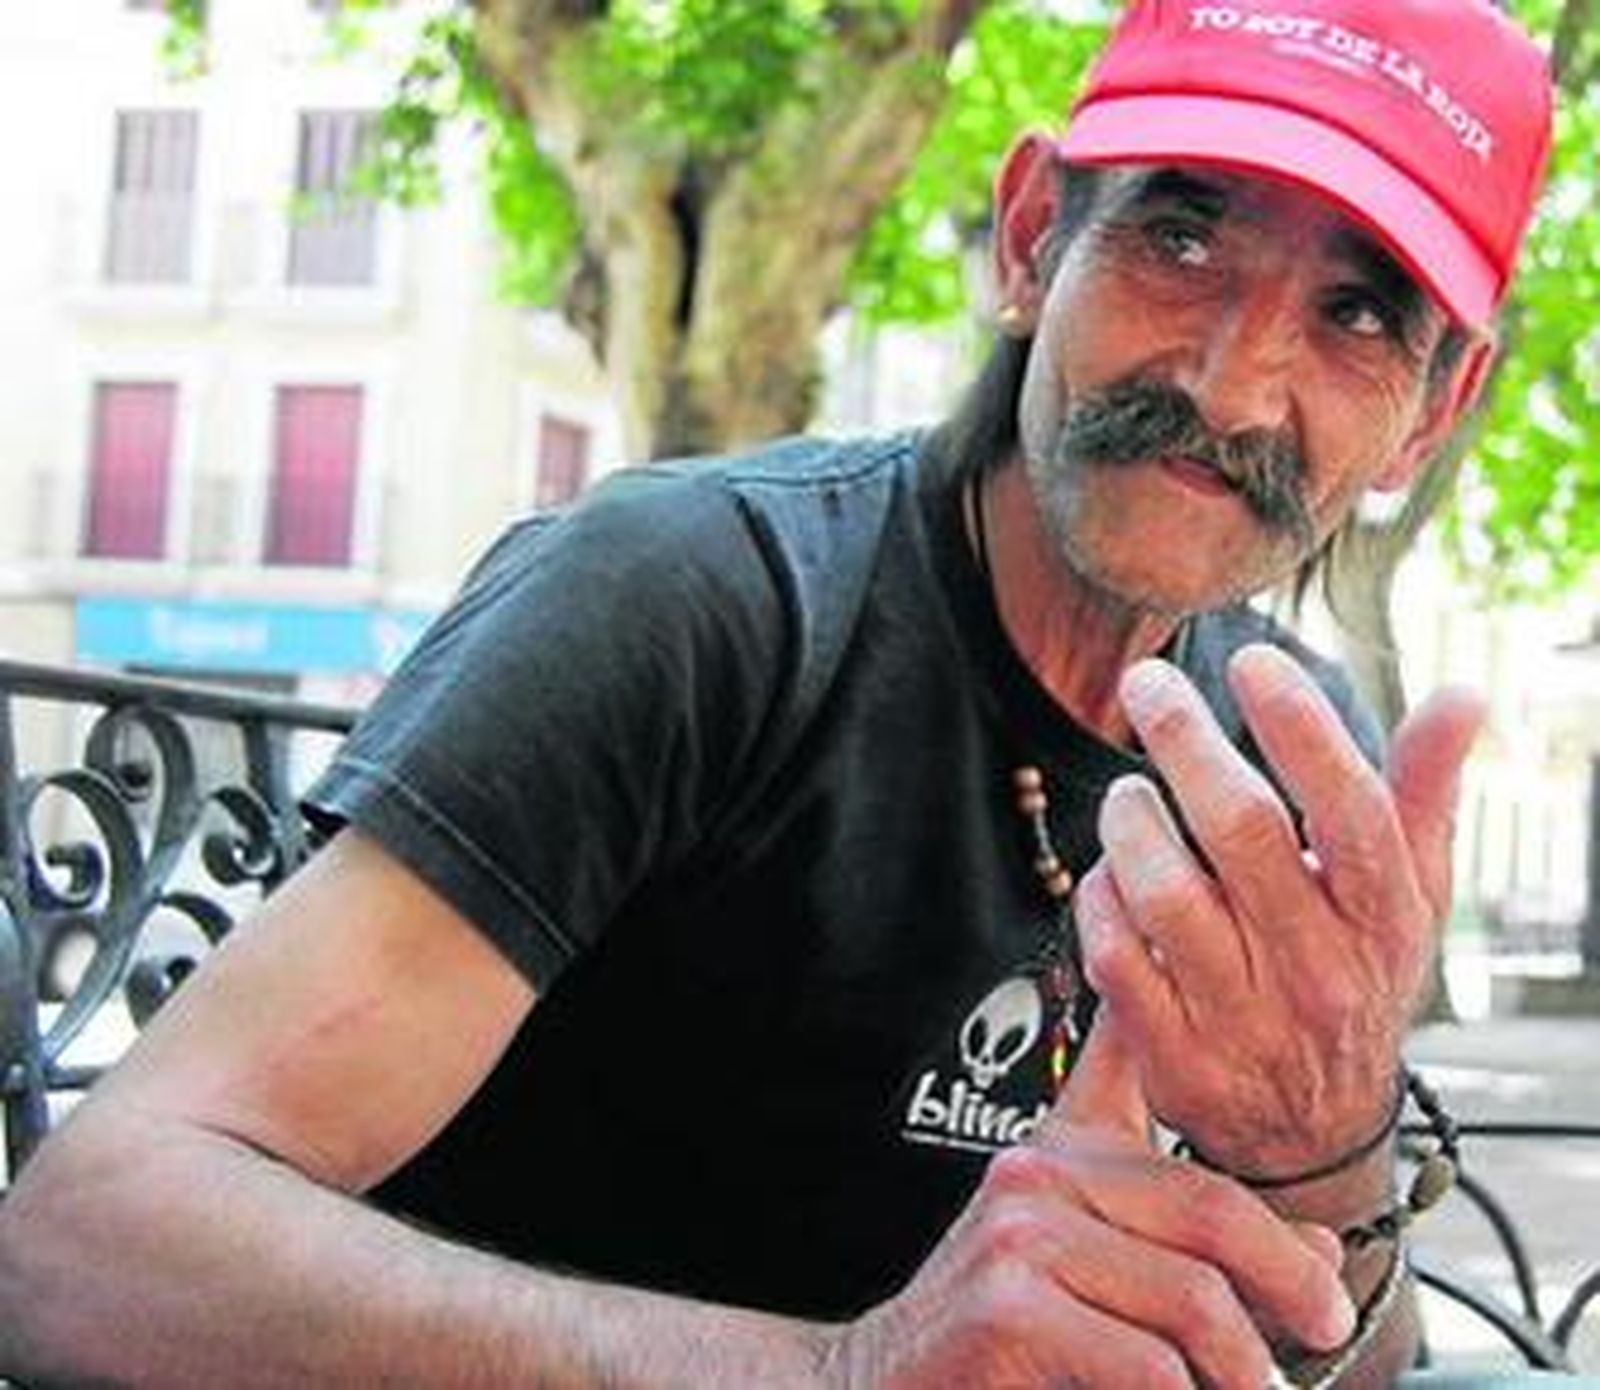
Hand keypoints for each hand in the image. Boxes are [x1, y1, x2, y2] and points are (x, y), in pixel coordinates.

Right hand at [829, 1019, 1353, 1388]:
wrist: (890, 1382)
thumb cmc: (1005, 1335)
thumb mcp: (1098, 1264)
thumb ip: (1190, 1240)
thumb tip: (1314, 1247)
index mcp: (1064, 1146)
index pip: (1135, 1054)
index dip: (1183, 1004)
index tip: (1232, 989)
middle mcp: (1038, 1169)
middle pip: (1207, 1205)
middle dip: (1289, 1278)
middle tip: (1329, 1327)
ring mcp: (1018, 1230)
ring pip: (1191, 1296)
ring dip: (1244, 1368)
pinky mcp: (1008, 1303)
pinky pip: (1147, 1362)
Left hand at [1077, 643, 1482, 1173]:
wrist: (1316, 1130)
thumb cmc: (1356, 977)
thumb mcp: (1409, 897)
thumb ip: (1423, 794)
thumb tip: (1464, 697)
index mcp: (1381, 918)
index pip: (1351, 808)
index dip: (1300, 724)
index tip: (1252, 662)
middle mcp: (1316, 967)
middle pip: (1242, 831)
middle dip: (1186, 740)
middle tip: (1148, 684)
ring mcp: (1241, 1016)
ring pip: (1166, 893)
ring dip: (1132, 821)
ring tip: (1127, 791)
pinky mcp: (1174, 1053)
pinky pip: (1115, 955)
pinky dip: (1100, 899)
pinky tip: (1109, 872)